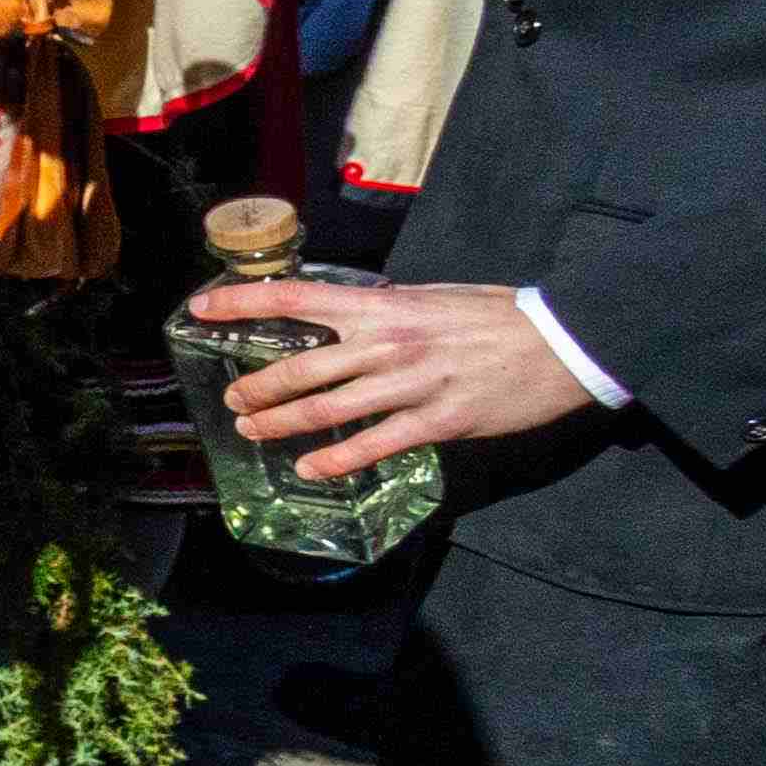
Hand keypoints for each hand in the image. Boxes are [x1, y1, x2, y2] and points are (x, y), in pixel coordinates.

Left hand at [191, 276, 599, 480]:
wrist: (563, 342)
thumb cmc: (497, 316)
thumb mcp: (432, 297)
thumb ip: (385, 311)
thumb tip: (347, 319)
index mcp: (382, 305)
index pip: (295, 299)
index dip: (241, 303)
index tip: (201, 309)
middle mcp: (386, 343)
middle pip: (299, 367)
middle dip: (256, 387)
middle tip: (233, 399)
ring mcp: (409, 385)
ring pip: (325, 409)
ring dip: (281, 424)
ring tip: (253, 432)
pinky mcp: (437, 421)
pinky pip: (373, 445)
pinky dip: (336, 459)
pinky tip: (311, 467)